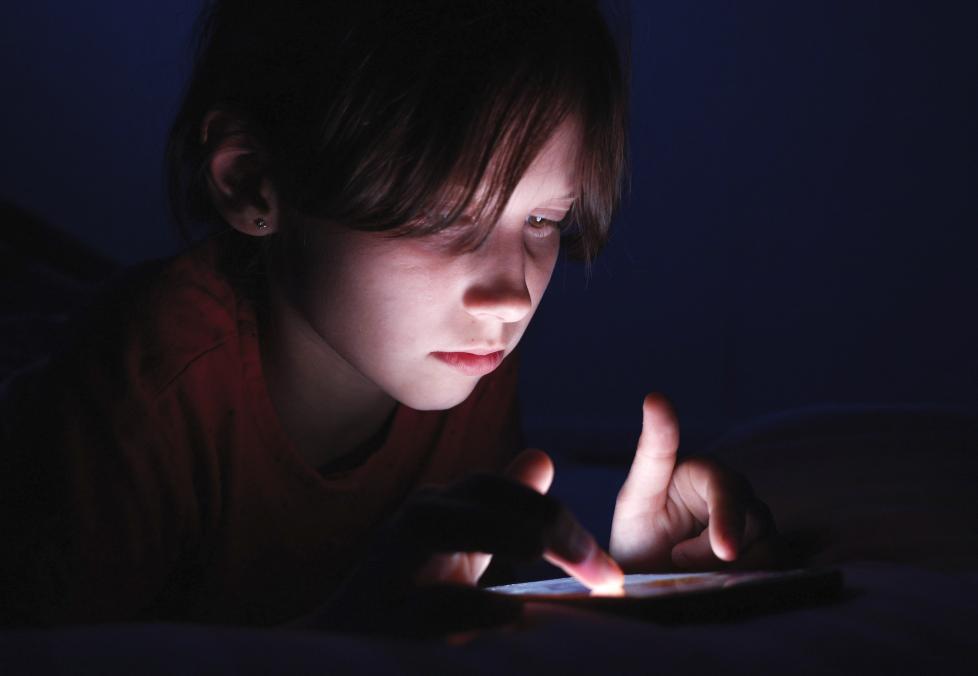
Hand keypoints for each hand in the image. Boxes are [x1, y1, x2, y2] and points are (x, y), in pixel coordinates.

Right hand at [310, 449, 622, 636]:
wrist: (346, 647)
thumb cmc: (410, 599)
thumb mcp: (463, 551)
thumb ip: (504, 513)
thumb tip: (542, 457)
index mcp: (441, 508)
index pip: (502, 491)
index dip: (559, 520)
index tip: (611, 575)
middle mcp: (412, 521)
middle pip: (481, 497)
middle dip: (548, 527)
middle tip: (604, 574)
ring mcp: (385, 560)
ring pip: (434, 524)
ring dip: (497, 533)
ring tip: (548, 556)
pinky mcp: (372, 610)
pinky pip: (419, 600)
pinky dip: (466, 606)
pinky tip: (509, 614)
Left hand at [610, 393, 781, 571]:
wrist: (646, 584)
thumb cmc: (638, 536)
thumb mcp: (637, 495)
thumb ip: (654, 450)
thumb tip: (656, 396)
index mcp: (709, 473)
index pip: (728, 488)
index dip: (727, 519)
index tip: (724, 550)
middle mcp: (740, 496)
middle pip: (754, 522)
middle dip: (716, 553)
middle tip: (678, 562)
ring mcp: (758, 530)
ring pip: (769, 552)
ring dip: (727, 572)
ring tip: (689, 573)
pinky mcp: (768, 561)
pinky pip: (774, 576)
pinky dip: (744, 586)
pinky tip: (714, 584)